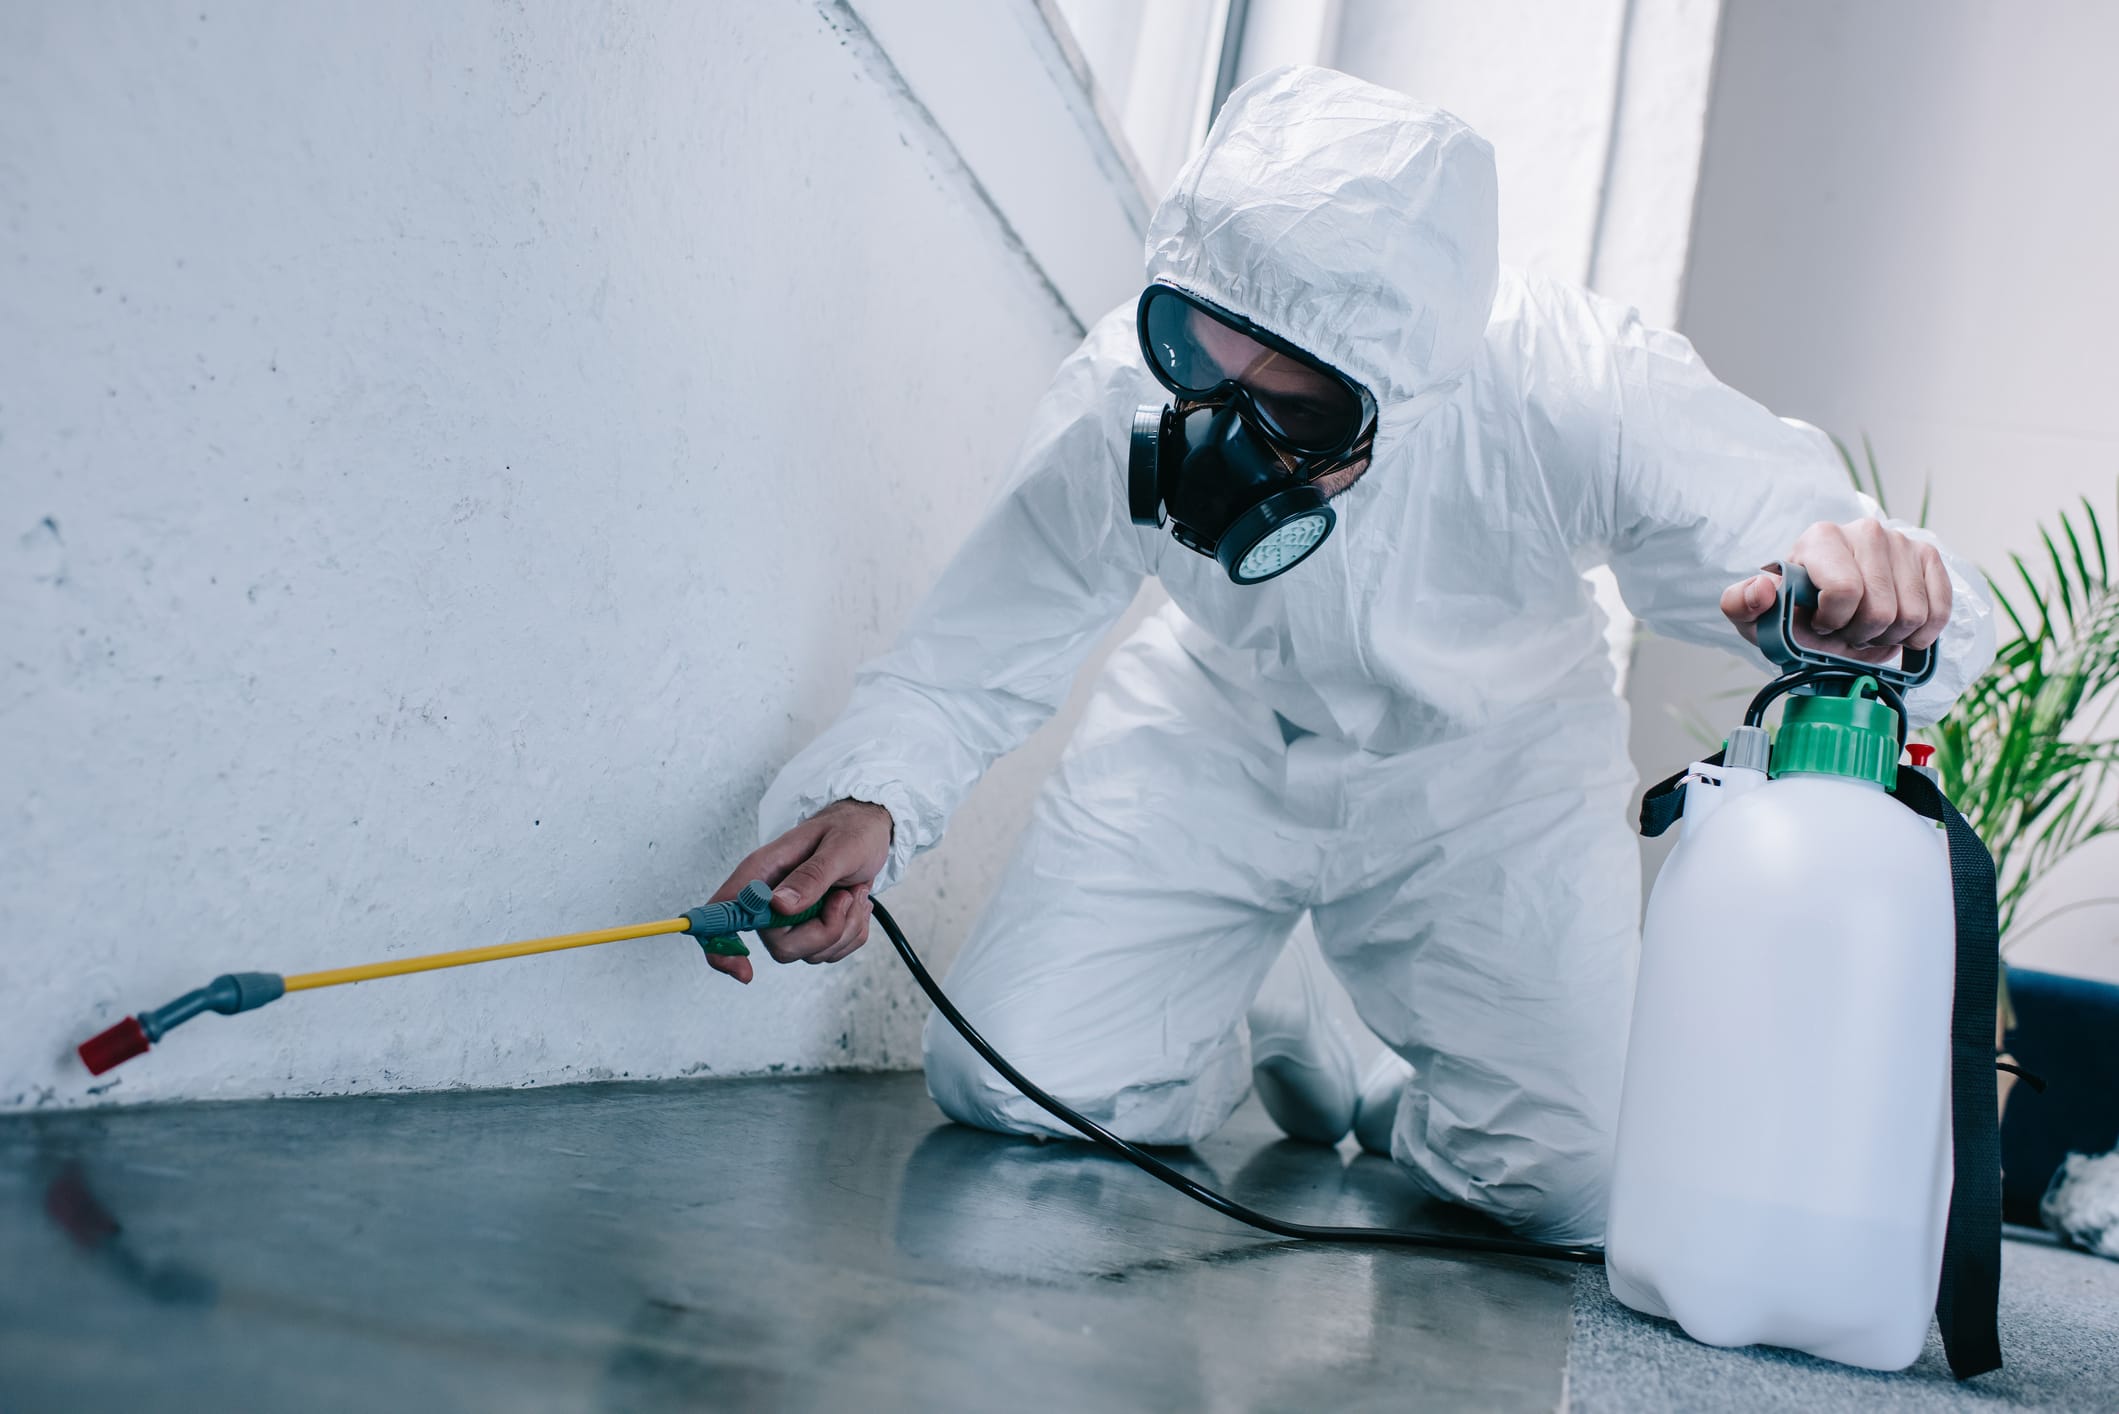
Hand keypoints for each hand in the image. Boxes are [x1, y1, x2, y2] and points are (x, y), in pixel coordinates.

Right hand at [701, 799, 893, 983]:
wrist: (871, 830)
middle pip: (780, 946)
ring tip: (853, 892)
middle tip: (844, 898)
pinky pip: (832, 951)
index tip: (744, 971)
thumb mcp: (839, 848)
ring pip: (810, 953)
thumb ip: (810, 876)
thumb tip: (776, 905)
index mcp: (762, 873)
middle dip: (822, 931)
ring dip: (844, 928)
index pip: (720, 915)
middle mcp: (770, 899)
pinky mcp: (813, 928)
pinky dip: (852, 932)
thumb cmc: (851, 829)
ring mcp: (791, 917)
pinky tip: (855, 903)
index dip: (721, 949)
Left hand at [1721, 519, 1950, 664]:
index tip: (1822, 624)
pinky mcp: (1929, 558)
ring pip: (1913, 615)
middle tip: (1847, 630)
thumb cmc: (1793, 613)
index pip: (1845, 590)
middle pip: (1881, 609)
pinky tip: (1897, 629)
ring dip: (1889, 635)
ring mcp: (1902, 542)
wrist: (1827, 613)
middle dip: (1861, 634)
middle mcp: (1865, 531)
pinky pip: (1939, 611)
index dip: (1835, 621)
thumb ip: (1741, 604)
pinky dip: (1920, 633)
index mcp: (1820, 539)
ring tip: (1868, 627)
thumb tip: (1762, 589)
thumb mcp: (1756, 617)